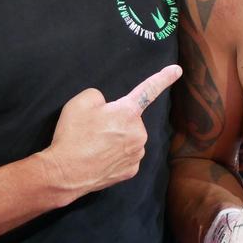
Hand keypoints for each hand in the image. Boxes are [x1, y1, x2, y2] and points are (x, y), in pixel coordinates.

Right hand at [42, 64, 181, 199]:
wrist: (65, 173)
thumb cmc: (73, 135)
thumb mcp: (80, 102)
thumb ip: (99, 96)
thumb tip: (107, 106)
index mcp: (128, 112)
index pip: (149, 89)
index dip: (163, 78)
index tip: (177, 70)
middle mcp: (139, 131)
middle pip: (129, 120)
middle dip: (116, 122)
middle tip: (93, 131)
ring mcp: (136, 153)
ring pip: (129, 139)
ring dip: (116, 140)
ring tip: (93, 146)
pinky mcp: (131, 171)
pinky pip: (125, 157)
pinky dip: (115, 157)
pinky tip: (99, 159)